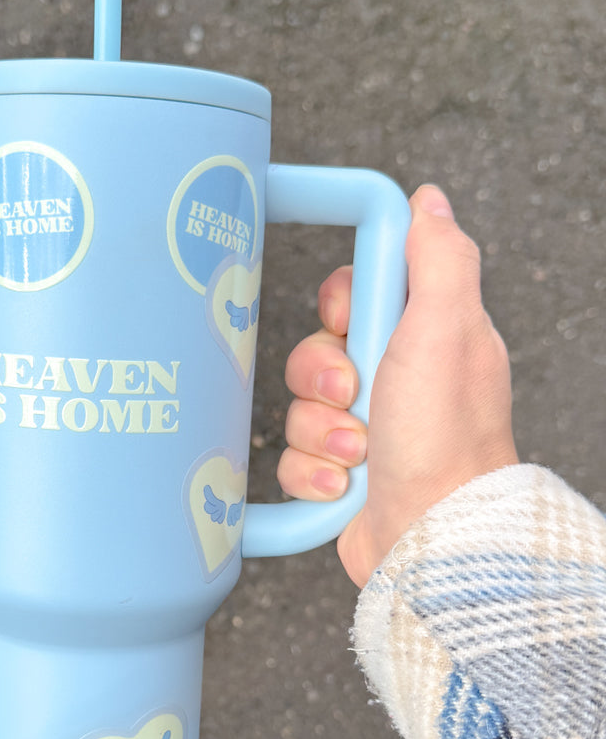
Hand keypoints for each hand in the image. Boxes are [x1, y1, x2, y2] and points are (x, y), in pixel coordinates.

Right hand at [278, 184, 518, 587]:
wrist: (433, 536)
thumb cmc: (447, 437)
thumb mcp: (447, 328)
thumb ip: (438, 257)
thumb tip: (428, 201)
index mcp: (423, 337)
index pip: (352, 291)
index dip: (336, 301)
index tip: (344, 319)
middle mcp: (394, 380)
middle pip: (315, 348)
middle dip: (322, 375)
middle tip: (355, 396)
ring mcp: (365, 430)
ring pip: (298, 405)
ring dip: (320, 431)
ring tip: (358, 453)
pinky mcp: (338, 475)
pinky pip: (290, 456)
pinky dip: (312, 472)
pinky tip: (344, 485)